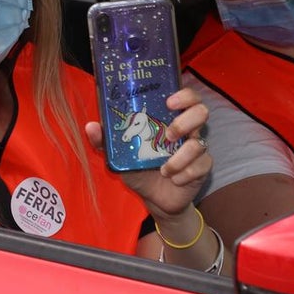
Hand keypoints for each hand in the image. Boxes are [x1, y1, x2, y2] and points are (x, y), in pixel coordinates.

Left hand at [85, 87, 210, 219]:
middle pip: (201, 112)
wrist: (154, 198)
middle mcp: (187, 130)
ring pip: (199, 143)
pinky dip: (184, 174)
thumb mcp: (119, 156)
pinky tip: (174, 179)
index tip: (169, 102)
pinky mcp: (203, 167)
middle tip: (168, 135)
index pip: (186, 97)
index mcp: (168, 119)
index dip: (183, 95)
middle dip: (184, 122)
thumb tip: (90, 126)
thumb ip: (105, 141)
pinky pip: (201, 166)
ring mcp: (197, 148)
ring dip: (180, 158)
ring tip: (164, 169)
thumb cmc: (138, 169)